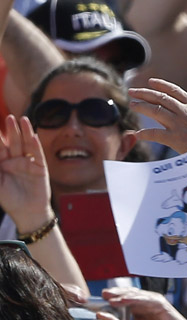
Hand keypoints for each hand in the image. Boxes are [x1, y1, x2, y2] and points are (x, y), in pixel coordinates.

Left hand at [0, 115, 54, 231]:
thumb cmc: (9, 199)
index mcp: (3, 164)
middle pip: (13, 142)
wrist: (27, 212)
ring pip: (25, 144)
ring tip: (23, 119)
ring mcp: (28, 163)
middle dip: (11, 130)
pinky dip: (35, 145)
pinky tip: (33, 136)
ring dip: (25, 132)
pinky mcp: (40, 167)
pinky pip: (37, 154)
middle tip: (9, 117)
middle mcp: (15, 161)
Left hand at [101, 287, 184, 319]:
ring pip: (137, 295)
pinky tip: (124, 300)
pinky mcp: (161, 304)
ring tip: (110, 297)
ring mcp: (153, 302)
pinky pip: (147, 300)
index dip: (110, 297)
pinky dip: (135, 299)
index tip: (96, 299)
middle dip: (115, 293)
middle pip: (128, 294)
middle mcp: (144, 304)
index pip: (122, 299)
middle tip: (103, 295)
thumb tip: (100, 314)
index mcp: (136, 309)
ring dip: (123, 295)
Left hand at [129, 78, 186, 152]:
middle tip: (132, 91)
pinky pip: (155, 134)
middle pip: (161, 98)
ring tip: (132, 104)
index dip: (161, 85)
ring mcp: (179, 124)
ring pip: (156, 111)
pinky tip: (137, 133)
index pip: (174, 90)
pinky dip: (145, 133)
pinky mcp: (176, 138)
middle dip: (145, 93)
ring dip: (142, 106)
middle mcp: (185, 111)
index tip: (150, 82)